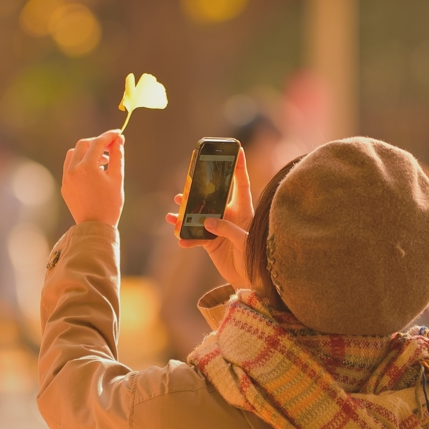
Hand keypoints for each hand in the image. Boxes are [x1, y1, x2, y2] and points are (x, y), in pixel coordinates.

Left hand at [61, 130, 124, 227]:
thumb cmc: (110, 204)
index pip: (98, 143)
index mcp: (87, 167)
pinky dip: (80, 163)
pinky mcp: (65, 186)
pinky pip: (70, 166)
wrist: (95, 227)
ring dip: (87, 152)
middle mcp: (73, 169)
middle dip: (97, 142)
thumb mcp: (117, 178)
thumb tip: (118, 141)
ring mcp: (66, 178)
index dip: (109, 136)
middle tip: (110, 147)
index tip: (118, 134)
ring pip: (74, 154)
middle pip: (83, 144)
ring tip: (102, 161)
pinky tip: (93, 171)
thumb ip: (117, 156)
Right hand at [165, 148, 253, 290]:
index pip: (241, 184)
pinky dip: (185, 238)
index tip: (237, 148)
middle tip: (185, 186)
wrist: (252, 280)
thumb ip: (227, 229)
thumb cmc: (256, 257)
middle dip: (196, 191)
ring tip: (172, 213)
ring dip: (184, 214)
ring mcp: (218, 228)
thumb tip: (208, 221)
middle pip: (211, 197)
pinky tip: (179, 239)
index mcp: (243, 210)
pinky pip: (194, 236)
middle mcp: (229, 215)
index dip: (239, 166)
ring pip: (197, 215)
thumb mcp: (244, 241)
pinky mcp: (210, 243)